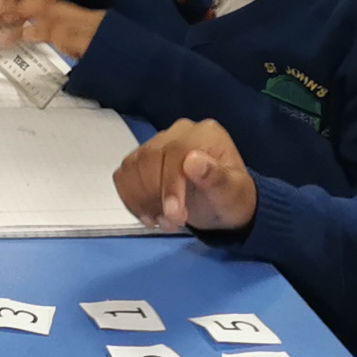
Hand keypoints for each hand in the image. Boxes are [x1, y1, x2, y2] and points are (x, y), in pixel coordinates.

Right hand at [111, 117, 255, 234]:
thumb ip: (216, 177)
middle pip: (149, 158)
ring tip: (161, 221)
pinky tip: (148, 213)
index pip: (175, 152)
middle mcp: (177, 133)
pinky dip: (130, 199)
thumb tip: (193, 161)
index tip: (175, 216)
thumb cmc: (231, 197)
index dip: (170, 186)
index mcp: (203, 134)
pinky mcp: (142, 160)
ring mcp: (157, 144)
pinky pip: (123, 175)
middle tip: (171, 224)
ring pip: (132, 167)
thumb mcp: (232, 192)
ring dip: (141, 200)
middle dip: (155, 197)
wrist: (221, 206)